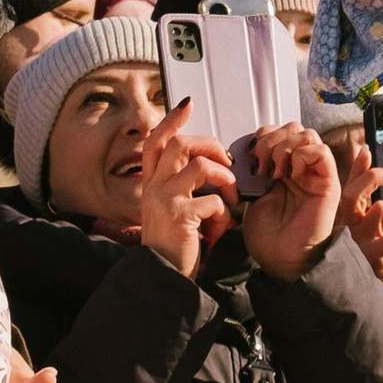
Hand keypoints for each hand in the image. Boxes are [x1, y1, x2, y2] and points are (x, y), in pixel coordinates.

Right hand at [137, 100, 234, 278]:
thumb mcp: (173, 210)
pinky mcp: (179, 217)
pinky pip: (212, 200)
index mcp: (151, 184)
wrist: (163, 278)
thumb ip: (184, 188)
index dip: (171, 120)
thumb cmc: (175, 245)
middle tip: (228, 162)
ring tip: (231, 198)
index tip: (188, 104)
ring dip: (225, 178)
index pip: (156, 141)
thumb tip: (212, 164)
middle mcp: (153, 187)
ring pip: (200, 165)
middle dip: (212, 146)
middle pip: (181, 144)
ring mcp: (164, 200)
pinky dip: (225, 213)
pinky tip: (222, 228)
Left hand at [240, 120, 342, 279]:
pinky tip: (290, 175)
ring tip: (275, 172)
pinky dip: (301, 155)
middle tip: (260, 165)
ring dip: (284, 147)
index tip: (247, 159)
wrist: (281, 258)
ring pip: (307, 134)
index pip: (276, 131)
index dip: (261, 137)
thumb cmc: (268, 235)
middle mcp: (300, 167)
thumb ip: (252, 169)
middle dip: (271, 140)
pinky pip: (321, 151)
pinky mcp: (329, 182)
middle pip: (292, 127)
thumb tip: (245, 149)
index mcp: (282, 167)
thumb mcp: (251, 194)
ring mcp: (315, 173)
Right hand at [336, 134, 382, 289]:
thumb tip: (364, 155)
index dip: (356, 166)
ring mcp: (359, 243)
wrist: (373, 295)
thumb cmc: (375, 255)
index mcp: (347, 220)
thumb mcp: (370, 224)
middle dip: (375, 177)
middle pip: (354, 193)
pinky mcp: (375, 258)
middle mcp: (348, 229)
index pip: (347, 186)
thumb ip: (366, 196)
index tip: (365, 149)